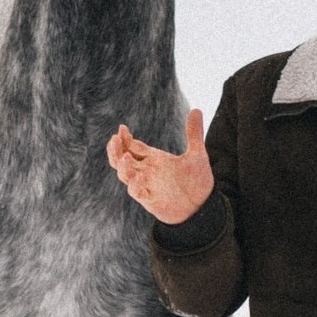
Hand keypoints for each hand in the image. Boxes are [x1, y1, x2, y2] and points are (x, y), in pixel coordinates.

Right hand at [106, 109, 214, 224]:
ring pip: (125, 175)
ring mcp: (147, 185)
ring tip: (125, 157)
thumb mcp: (197, 155)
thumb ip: (194, 134)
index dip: (124, 138)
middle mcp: (147, 171)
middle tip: (114, 139)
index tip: (121, 128)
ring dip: (123, 167)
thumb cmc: (196, 181)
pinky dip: (135, 186)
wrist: (202, 207)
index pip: (133, 146)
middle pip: (122, 159)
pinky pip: (137, 193)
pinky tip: (138, 178)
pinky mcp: (150, 200)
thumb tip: (196, 109)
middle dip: (116, 150)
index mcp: (154, 159)